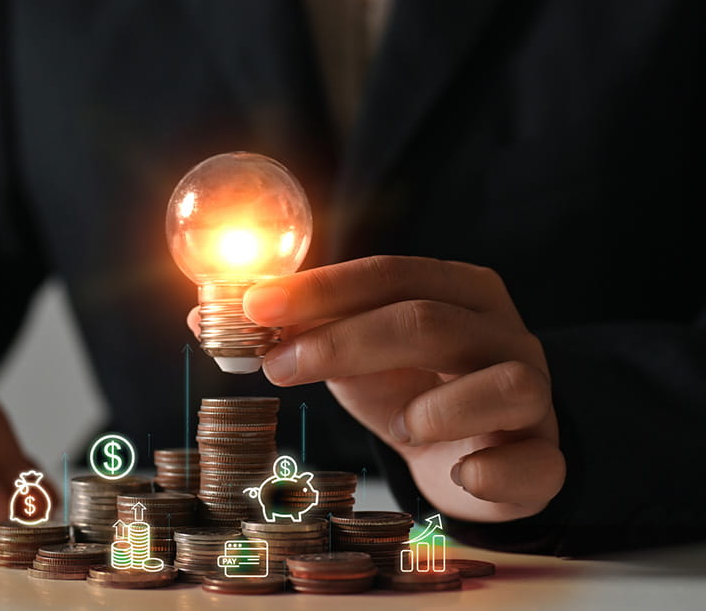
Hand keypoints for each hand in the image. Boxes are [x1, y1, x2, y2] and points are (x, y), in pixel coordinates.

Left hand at [189, 256, 563, 522]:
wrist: (479, 454)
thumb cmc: (412, 391)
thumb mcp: (353, 356)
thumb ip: (296, 332)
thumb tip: (201, 319)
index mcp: (457, 292)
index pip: (390, 275)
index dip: (320, 289)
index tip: (253, 304)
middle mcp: (503, 333)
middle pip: (429, 321)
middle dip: (343, 341)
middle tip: (277, 366)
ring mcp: (534, 394)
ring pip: (506, 382)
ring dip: (438, 406)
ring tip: (400, 426)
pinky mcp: (546, 456)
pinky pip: (538, 461)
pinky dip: (497, 469)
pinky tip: (461, 473)